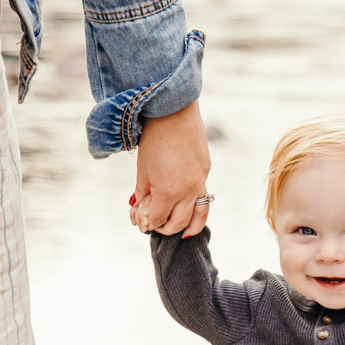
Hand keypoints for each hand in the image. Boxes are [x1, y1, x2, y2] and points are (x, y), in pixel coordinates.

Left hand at [132, 100, 210, 237]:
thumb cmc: (153, 139)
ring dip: (189, 227)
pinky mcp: (206, 169)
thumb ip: (143, 194)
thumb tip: (138, 210)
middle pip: (179, 223)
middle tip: (157, 227)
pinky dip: (195, 205)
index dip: (147, 224)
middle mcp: (188, 190)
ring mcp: (200, 180)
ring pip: (200, 214)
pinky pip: (203, 195)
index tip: (141, 224)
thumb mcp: (143, 170)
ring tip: (183, 233)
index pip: (158, 220)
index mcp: (168, 191)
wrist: (172, 111)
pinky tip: (188, 206)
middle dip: (166, 229)